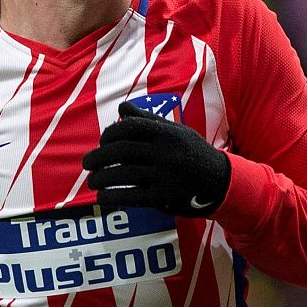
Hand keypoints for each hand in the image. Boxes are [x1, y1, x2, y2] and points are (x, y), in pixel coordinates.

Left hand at [82, 101, 231, 216]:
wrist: (220, 181)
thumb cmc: (193, 152)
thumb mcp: (176, 131)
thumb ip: (147, 120)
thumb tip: (122, 108)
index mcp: (166, 133)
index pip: (128, 128)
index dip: (108, 135)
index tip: (101, 143)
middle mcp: (164, 152)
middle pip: (121, 151)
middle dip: (98, 157)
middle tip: (86, 163)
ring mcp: (164, 175)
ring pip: (123, 175)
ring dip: (101, 178)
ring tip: (92, 181)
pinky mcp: (164, 197)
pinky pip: (131, 197)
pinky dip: (112, 197)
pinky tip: (102, 198)